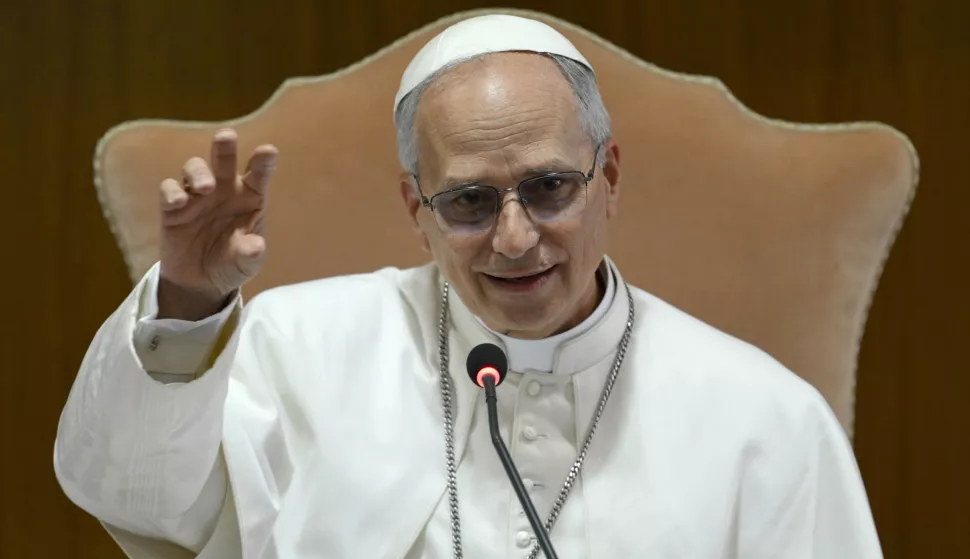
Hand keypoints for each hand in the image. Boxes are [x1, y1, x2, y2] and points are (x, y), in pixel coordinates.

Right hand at [157, 129, 277, 319]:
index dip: (263, 161)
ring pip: (194, 168)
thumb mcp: (247, 264)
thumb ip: (251, 253)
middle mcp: (224, 190)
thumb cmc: (232, 263)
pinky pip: (169, 190)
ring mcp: (197, 196)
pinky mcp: (173, 208)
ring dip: (198, 172)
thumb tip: (255, 246)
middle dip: (225, 146)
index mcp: (250, 197)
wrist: (201, 283)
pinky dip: (172, 192)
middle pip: (224, 160)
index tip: (268, 151)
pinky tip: (179, 202)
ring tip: (206, 187)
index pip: (259, 174)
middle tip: (226, 136)